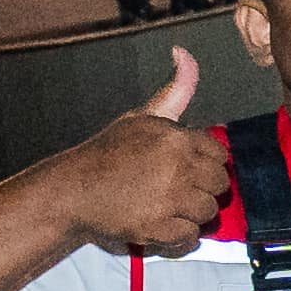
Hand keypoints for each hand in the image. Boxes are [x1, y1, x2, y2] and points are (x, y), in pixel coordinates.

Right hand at [70, 48, 232, 252]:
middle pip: (219, 185)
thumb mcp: (142, 117)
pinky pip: (191, 237)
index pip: (218, 154)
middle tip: (174, 189)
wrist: (71, 190)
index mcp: (175, 137)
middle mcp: (177, 166)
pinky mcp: (158, 227)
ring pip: (207, 211)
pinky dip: (179, 237)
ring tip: (164, 205)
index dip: (203, 163)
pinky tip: (162, 224)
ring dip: (190, 213)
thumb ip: (174, 90)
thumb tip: (184, 52)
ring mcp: (169, 198)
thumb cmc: (108, 153)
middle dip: (201, 188)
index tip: (183, 168)